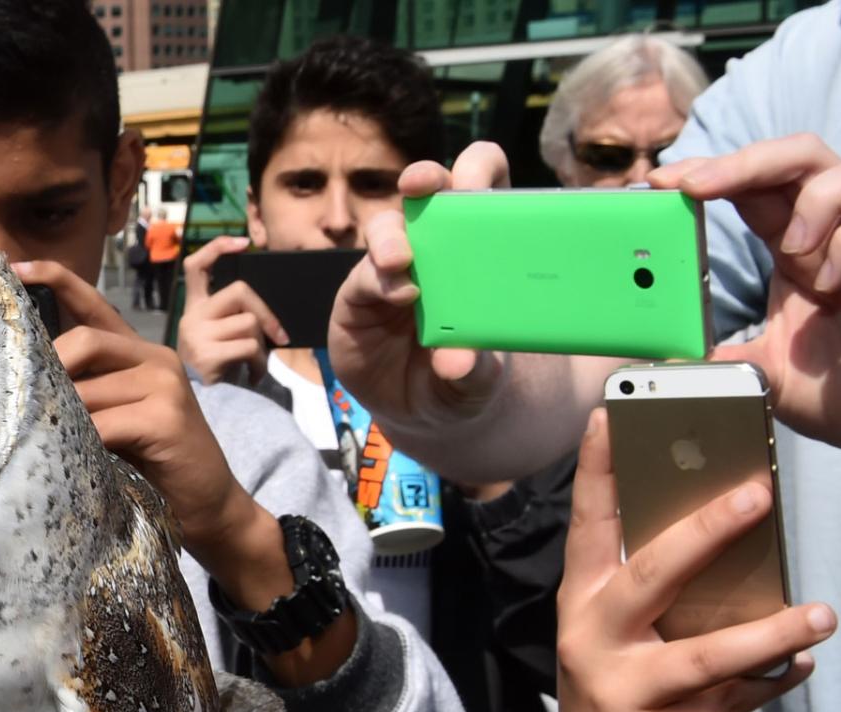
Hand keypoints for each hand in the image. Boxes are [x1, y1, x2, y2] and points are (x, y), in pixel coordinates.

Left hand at [13, 260, 251, 557]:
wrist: (208, 504)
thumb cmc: (152, 464)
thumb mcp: (115, 418)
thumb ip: (85, 392)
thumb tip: (23, 384)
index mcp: (138, 351)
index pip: (93, 302)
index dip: (54, 279)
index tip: (13, 266)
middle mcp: (155, 356)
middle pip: (84, 340)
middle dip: (48, 370)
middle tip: (22, 406)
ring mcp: (165, 383)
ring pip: (89, 388)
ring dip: (61, 417)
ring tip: (41, 440)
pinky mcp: (167, 417)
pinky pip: (105, 424)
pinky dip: (81, 442)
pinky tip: (73, 460)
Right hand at [176, 237, 286, 385]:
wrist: (198, 410)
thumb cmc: (215, 372)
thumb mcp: (218, 338)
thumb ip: (231, 318)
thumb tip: (263, 311)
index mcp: (193, 309)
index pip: (196, 265)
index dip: (218, 248)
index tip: (243, 244)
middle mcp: (191, 317)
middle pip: (240, 291)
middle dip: (266, 313)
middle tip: (278, 337)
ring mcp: (197, 336)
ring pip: (249, 322)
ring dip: (263, 347)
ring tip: (255, 366)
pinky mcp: (207, 355)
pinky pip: (250, 347)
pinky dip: (260, 364)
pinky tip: (253, 377)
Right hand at [325, 142, 515, 440]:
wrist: (424, 412)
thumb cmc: (465, 378)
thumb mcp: (482, 380)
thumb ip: (476, 369)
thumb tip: (456, 361)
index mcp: (479, 247)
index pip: (482, 187)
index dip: (479, 171)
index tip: (476, 183)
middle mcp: (435, 247)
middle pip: (429, 193)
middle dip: (425, 179)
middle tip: (422, 185)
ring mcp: (394, 269)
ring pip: (387, 229)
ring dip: (391, 237)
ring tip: (399, 261)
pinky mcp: (359, 297)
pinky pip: (363, 278)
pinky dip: (378, 281)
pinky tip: (397, 294)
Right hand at [556, 410, 838, 711]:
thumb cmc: (624, 675)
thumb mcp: (620, 626)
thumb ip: (658, 583)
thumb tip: (734, 518)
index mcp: (581, 601)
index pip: (588, 526)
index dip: (597, 470)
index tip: (609, 414)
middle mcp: (591, 642)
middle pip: (649, 579)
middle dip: (705, 533)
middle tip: (760, 494)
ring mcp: (619, 695)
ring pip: (702, 657)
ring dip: (768, 634)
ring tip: (822, 615)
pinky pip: (729, 706)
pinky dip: (772, 683)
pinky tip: (802, 665)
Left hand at [653, 138, 840, 475]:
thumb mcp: (764, 373)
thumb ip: (719, 359)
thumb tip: (662, 360)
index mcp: (800, 247)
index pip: (759, 184)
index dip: (715, 171)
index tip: (662, 182)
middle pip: (808, 155)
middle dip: (750, 160)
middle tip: (698, 187)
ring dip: (822, 200)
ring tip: (796, 255)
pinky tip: (838, 283)